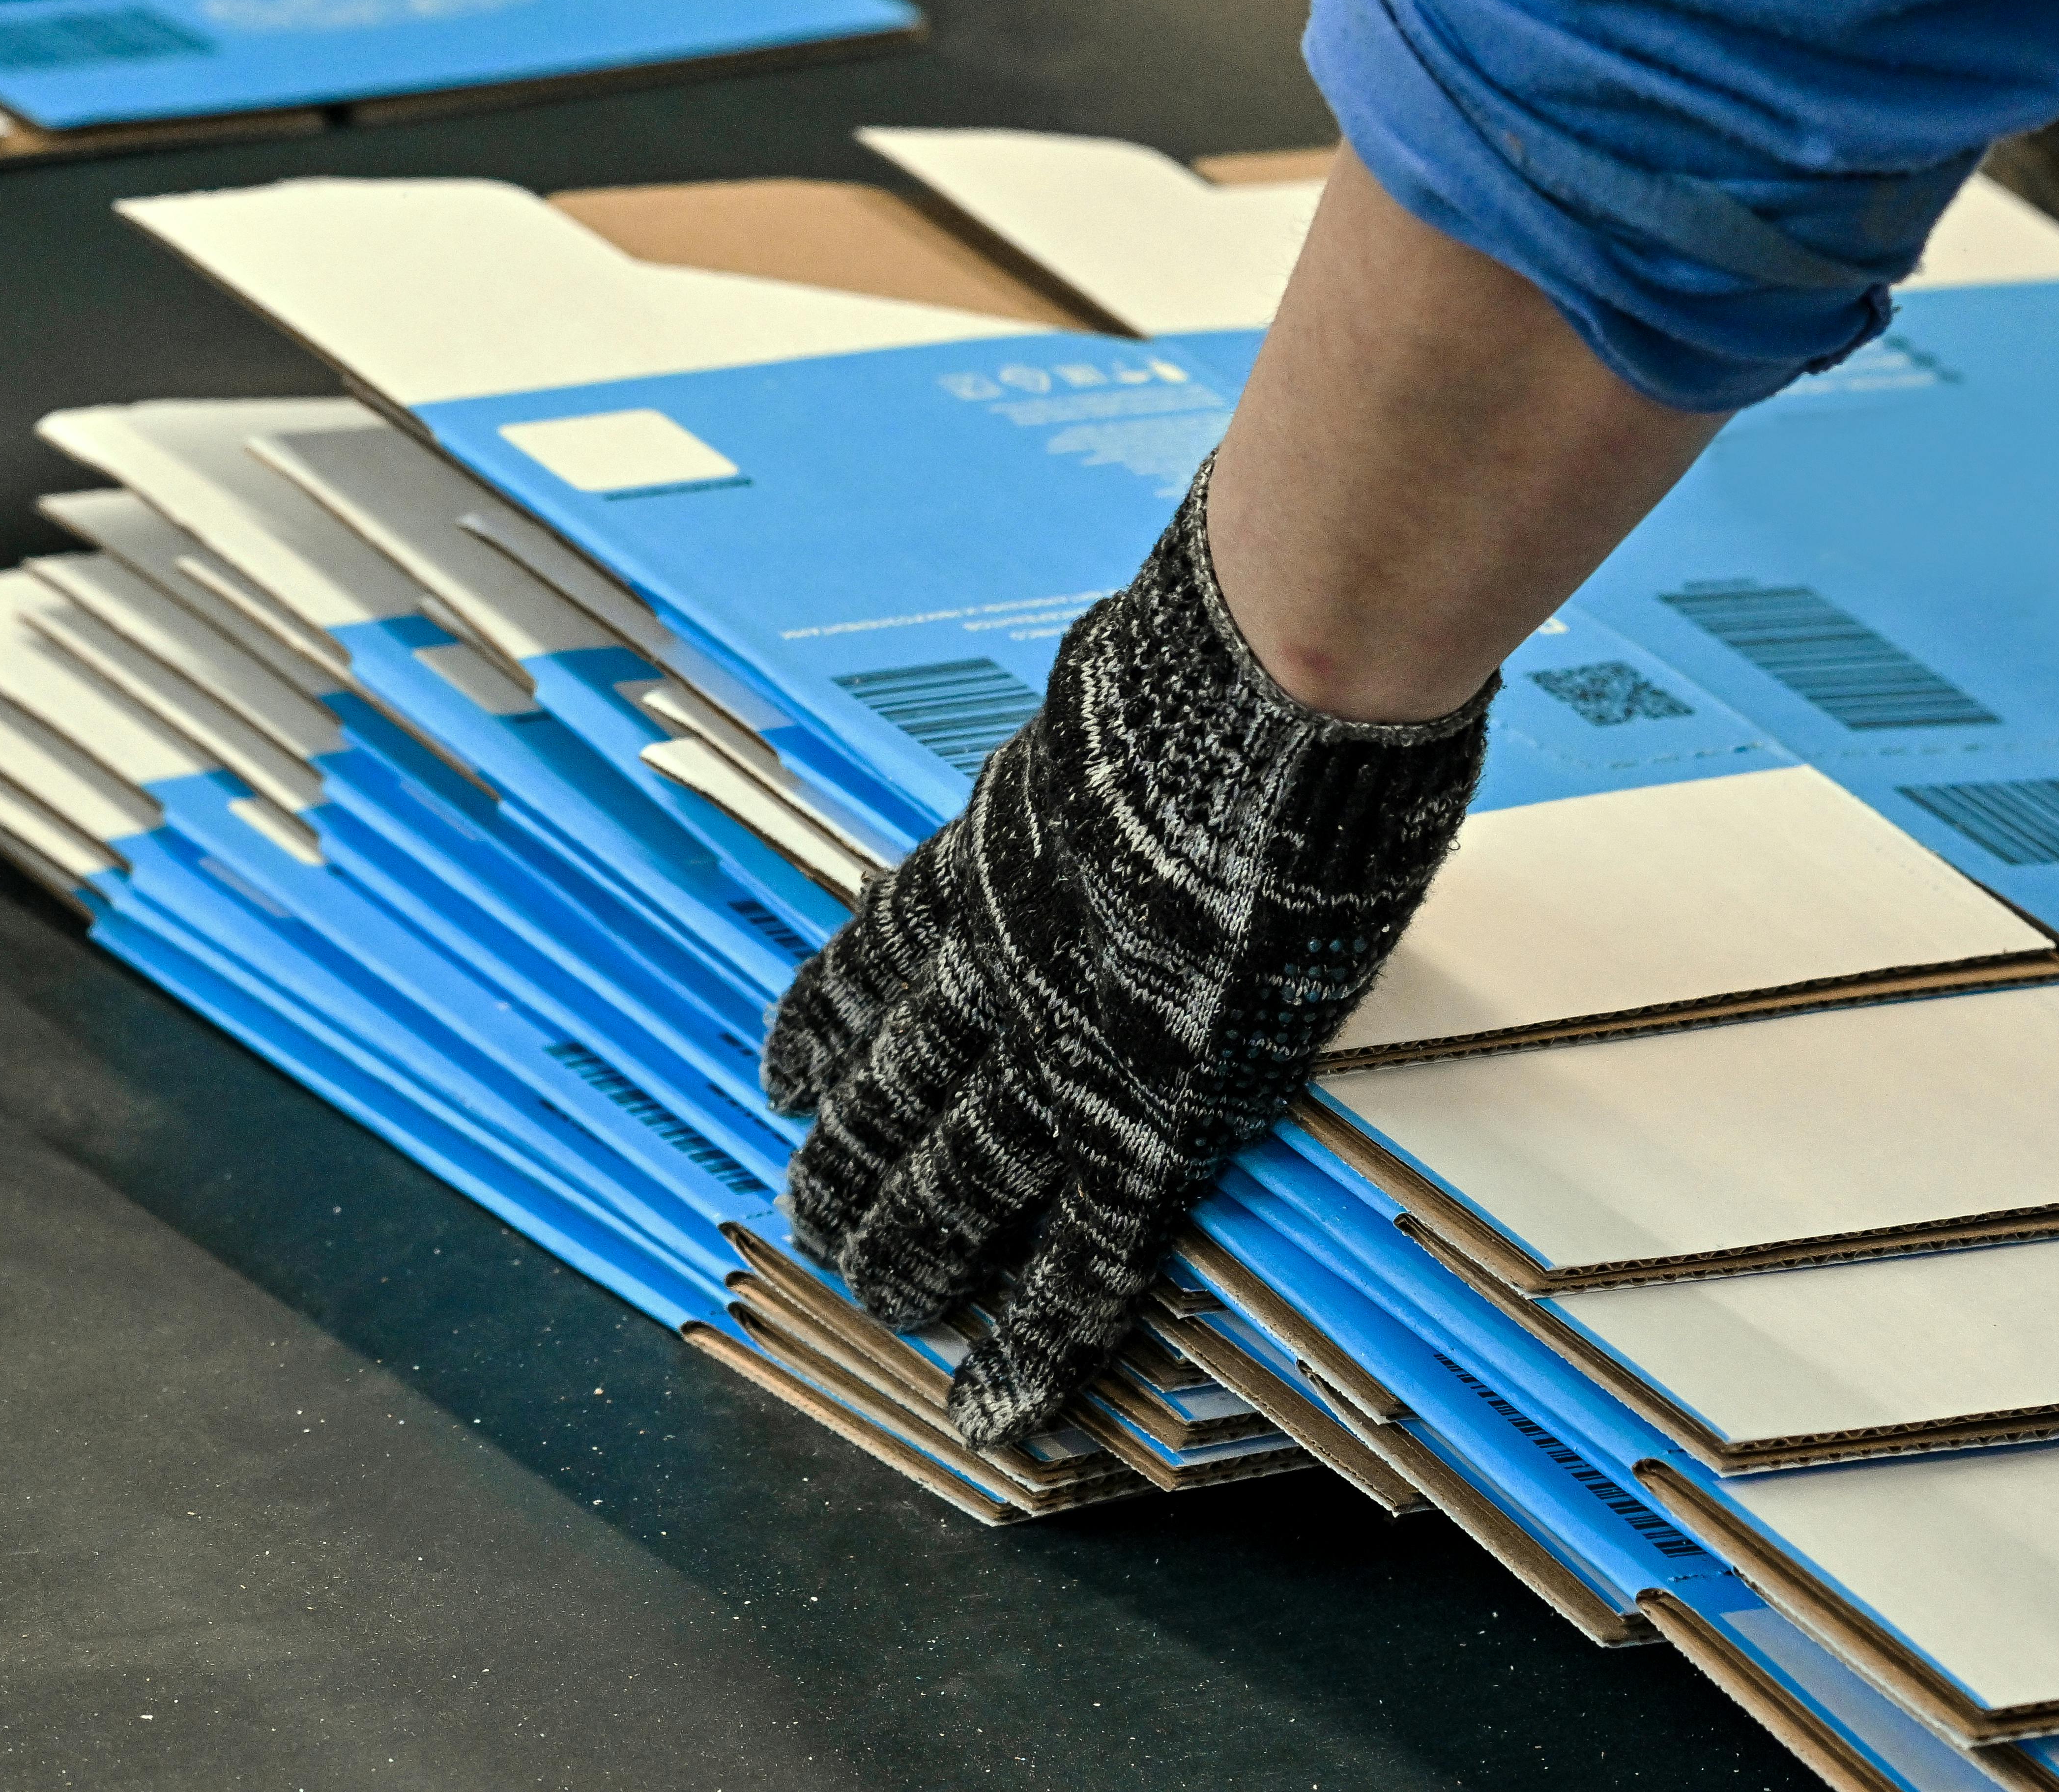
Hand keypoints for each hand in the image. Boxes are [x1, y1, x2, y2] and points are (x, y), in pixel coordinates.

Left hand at [766, 468, 1489, 1446]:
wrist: (1274, 683)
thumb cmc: (1229, 652)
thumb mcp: (1120, 686)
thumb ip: (1107, 721)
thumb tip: (1136, 672)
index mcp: (983, 863)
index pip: (869, 970)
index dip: (822, 1032)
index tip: (784, 1077)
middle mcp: (990, 968)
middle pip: (882, 1093)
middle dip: (846, 1167)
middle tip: (818, 1225)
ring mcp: (1060, 1053)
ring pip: (950, 1187)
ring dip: (908, 1256)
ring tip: (881, 1303)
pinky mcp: (1152, 1121)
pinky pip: (1078, 1261)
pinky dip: (1032, 1342)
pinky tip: (998, 1406)